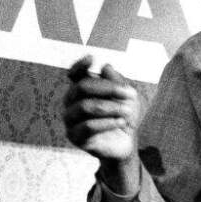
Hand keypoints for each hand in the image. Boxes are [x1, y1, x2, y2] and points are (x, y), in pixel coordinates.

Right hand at [63, 56, 141, 194]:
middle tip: (130, 93)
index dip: (80, 65)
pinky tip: (122, 122)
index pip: (74, 74)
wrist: (126, 143)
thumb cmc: (124, 115)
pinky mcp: (74, 136)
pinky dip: (108, 122)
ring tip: (127, 111)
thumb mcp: (127, 96)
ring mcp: (70, 119)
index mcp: (82, 89)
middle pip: (82, 87)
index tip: (93, 58)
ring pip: (85, 106)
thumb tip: (105, 67)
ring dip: (110, 107)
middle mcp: (71, 102)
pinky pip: (87, 126)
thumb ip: (116, 81)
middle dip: (108, 88)